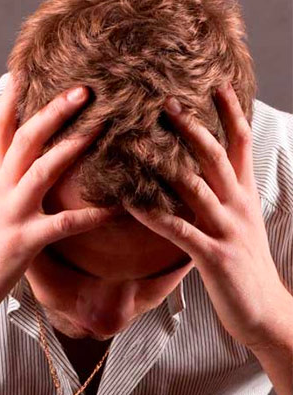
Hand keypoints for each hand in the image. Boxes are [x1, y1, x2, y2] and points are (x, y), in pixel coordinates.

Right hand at [0, 76, 113, 333]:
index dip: (12, 96)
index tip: (27, 67)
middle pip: (24, 138)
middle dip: (53, 111)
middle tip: (85, 89)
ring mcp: (10, 214)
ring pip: (42, 170)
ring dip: (72, 147)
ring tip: (102, 128)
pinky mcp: (23, 242)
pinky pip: (63, 224)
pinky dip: (90, 215)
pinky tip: (115, 209)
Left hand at [126, 82, 290, 350]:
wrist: (265, 311)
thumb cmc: (247, 268)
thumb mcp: (241, 225)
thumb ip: (224, 198)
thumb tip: (200, 176)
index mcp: (246, 196)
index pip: (240, 143)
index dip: (229, 112)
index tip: (216, 84)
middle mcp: (239, 206)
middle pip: (213, 155)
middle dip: (189, 126)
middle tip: (164, 100)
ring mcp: (227, 230)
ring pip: (194, 186)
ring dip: (163, 163)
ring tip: (136, 143)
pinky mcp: (213, 256)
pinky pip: (178, 230)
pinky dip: (152, 215)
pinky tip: (128, 203)